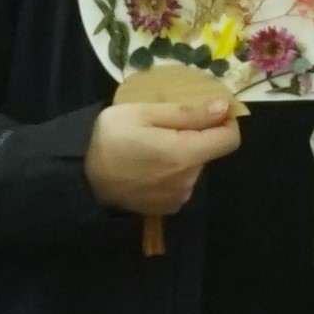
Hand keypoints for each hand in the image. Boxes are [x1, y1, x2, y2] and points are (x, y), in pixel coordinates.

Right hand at [85, 93, 237, 219]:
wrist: (84, 183)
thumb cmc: (110, 140)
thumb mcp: (141, 113)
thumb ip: (186, 112)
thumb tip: (222, 107)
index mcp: (185, 153)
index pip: (230, 139)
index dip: (225, 122)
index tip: (209, 111)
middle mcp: (189, 179)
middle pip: (209, 151)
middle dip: (195, 136)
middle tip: (163, 127)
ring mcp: (180, 196)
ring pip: (194, 166)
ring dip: (182, 154)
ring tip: (152, 146)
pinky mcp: (169, 206)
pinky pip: (182, 182)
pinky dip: (172, 172)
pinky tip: (149, 166)